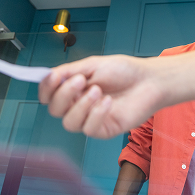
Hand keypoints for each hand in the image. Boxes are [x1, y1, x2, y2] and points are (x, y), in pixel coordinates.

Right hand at [38, 55, 162, 138]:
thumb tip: (48, 75)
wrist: (149, 80)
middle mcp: (78, 105)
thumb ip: (69, 71)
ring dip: (81, 106)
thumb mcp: (93, 64)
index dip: (46, 88)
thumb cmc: (124, 71)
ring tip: (98, 91)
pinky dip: (96, 114)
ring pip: (69, 123)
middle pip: (54, 109)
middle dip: (64, 94)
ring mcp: (90, 119)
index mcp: (73, 88)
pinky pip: (89, 129)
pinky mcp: (104, 130)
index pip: (48, 94)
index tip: (53, 77)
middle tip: (81, 80)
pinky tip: (108, 102)